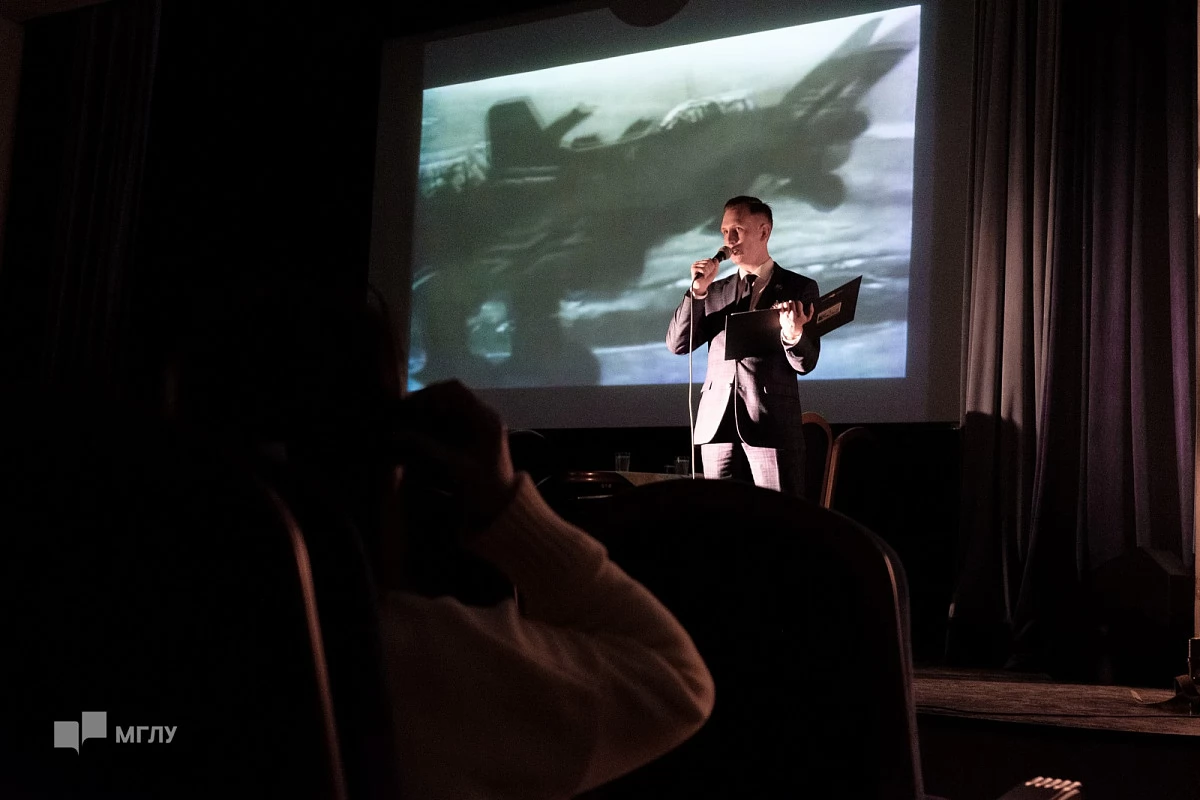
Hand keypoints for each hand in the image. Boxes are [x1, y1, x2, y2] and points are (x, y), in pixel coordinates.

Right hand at [389, 380, 517, 533]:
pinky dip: (433, 425)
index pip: (455, 390)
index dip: (429, 394)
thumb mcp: (453, 468)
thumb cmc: (482, 489)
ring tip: (406, 426)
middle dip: (425, 404)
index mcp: (485, 419)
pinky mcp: (473, 437)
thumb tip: (395, 434)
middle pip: (450, 396)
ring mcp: (479, 426)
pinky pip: (450, 421)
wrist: (502, 510)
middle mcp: (484, 416)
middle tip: (402, 416)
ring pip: (449, 408)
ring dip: (427, 414)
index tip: (409, 406)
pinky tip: (417, 435)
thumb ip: (425, 448)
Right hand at [690, 258, 719, 294]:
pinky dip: (705, 274)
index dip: (712, 266)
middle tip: (707, 274)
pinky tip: (702, 277)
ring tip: (704, 276)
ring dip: (707, 272)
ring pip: (706, 266)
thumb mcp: (713, 271)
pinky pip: (703, 269)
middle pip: (708, 262)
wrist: (701, 286)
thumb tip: (716, 259)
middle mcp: (697, 263)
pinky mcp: (693, 269)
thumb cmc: (706, 279)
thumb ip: (716, 265)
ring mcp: (694, 266)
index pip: (709, 260)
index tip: (709, 272)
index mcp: (701, 262)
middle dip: (710, 270)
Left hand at [775, 300, 813, 341]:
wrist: (791, 330)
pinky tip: (784, 306)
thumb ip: (811, 311)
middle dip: (793, 302)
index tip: (798, 304)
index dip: (798, 302)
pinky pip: (781, 306)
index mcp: (800, 315)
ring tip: (788, 305)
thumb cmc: (799, 323)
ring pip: (786, 303)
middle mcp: (793, 315)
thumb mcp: (807, 319)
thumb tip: (811, 304)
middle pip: (792, 302)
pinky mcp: (782, 315)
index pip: (799, 303)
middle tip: (792, 304)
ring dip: (787, 303)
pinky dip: (782, 304)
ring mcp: (787, 315)